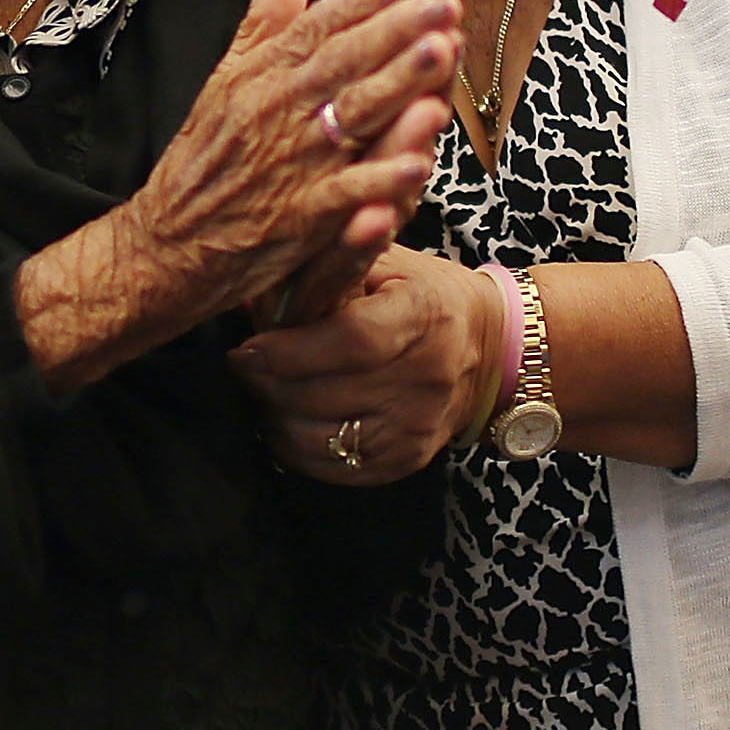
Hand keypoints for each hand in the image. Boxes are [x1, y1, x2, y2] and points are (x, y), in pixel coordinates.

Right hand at [17, 0, 454, 386]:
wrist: (163, 246)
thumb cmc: (202, 164)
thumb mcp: (221, 83)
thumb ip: (260, 25)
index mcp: (258, 78)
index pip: (314, 28)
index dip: (359, 1)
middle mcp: (273, 113)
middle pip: (341, 64)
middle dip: (395, 31)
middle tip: (443, 5)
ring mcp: (286, 166)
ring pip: (350, 118)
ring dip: (396, 86)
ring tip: (440, 55)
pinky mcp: (294, 219)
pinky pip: (342, 194)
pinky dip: (378, 179)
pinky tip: (418, 163)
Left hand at [228, 247, 505, 484]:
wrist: (484, 345)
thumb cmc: (414, 291)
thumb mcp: (381, 260)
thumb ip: (327, 264)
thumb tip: (260, 276)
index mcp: (422, 314)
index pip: (350, 342)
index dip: (288, 351)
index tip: (245, 349)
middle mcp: (427, 376)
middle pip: (324, 395)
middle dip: (267, 383)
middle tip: (245, 365)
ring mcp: (419, 425)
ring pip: (323, 439)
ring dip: (277, 417)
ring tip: (266, 390)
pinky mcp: (409, 458)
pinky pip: (336, 468)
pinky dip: (298, 448)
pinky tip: (288, 418)